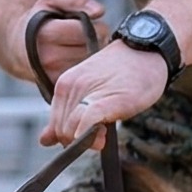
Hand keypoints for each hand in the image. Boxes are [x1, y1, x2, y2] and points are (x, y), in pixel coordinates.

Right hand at [22, 0, 105, 86]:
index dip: (94, 24)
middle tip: (81, 36)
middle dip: (94, 40)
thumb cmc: (41, 18)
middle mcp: (48, 58)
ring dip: (91, 55)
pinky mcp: (57, 88)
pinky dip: (86, 69)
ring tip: (77, 48)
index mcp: (46, 34)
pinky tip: (75, 60)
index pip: (87, 31)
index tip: (86, 23)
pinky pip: (85, 77)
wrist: (19, 46)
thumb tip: (99, 12)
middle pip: (92, 48)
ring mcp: (52, 75)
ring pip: (91, 64)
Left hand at [42, 39, 169, 146]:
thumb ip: (67, 116)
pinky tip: (102, 137)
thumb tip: (44, 141)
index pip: (54, 125)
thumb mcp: (90, 92)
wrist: (147, 50)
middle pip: (62, 131)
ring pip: (71, 130)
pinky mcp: (105, 100)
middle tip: (100, 134)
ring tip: (105, 131)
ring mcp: (86, 92)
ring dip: (87, 141)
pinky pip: (87, 123)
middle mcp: (70, 87)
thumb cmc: (124, 74)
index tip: (88, 135)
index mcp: (64, 85)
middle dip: (78, 141)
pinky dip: (89, 136)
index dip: (68, 138)